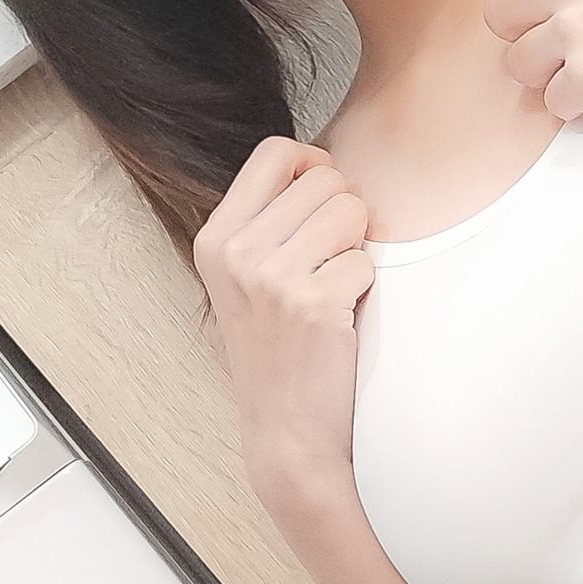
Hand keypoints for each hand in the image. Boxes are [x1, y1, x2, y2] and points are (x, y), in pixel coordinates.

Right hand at [190, 136, 376, 509]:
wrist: (285, 431)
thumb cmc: (279, 351)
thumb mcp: (247, 279)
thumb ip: (269, 221)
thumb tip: (321, 163)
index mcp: (216, 238)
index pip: (275, 152)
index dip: (315, 165)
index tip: (325, 201)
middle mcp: (236, 251)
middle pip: (324, 178)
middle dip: (345, 214)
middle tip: (332, 261)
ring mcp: (271, 277)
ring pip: (351, 211)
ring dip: (357, 249)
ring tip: (335, 287)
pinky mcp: (312, 303)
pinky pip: (366, 261)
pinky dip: (364, 288)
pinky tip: (341, 319)